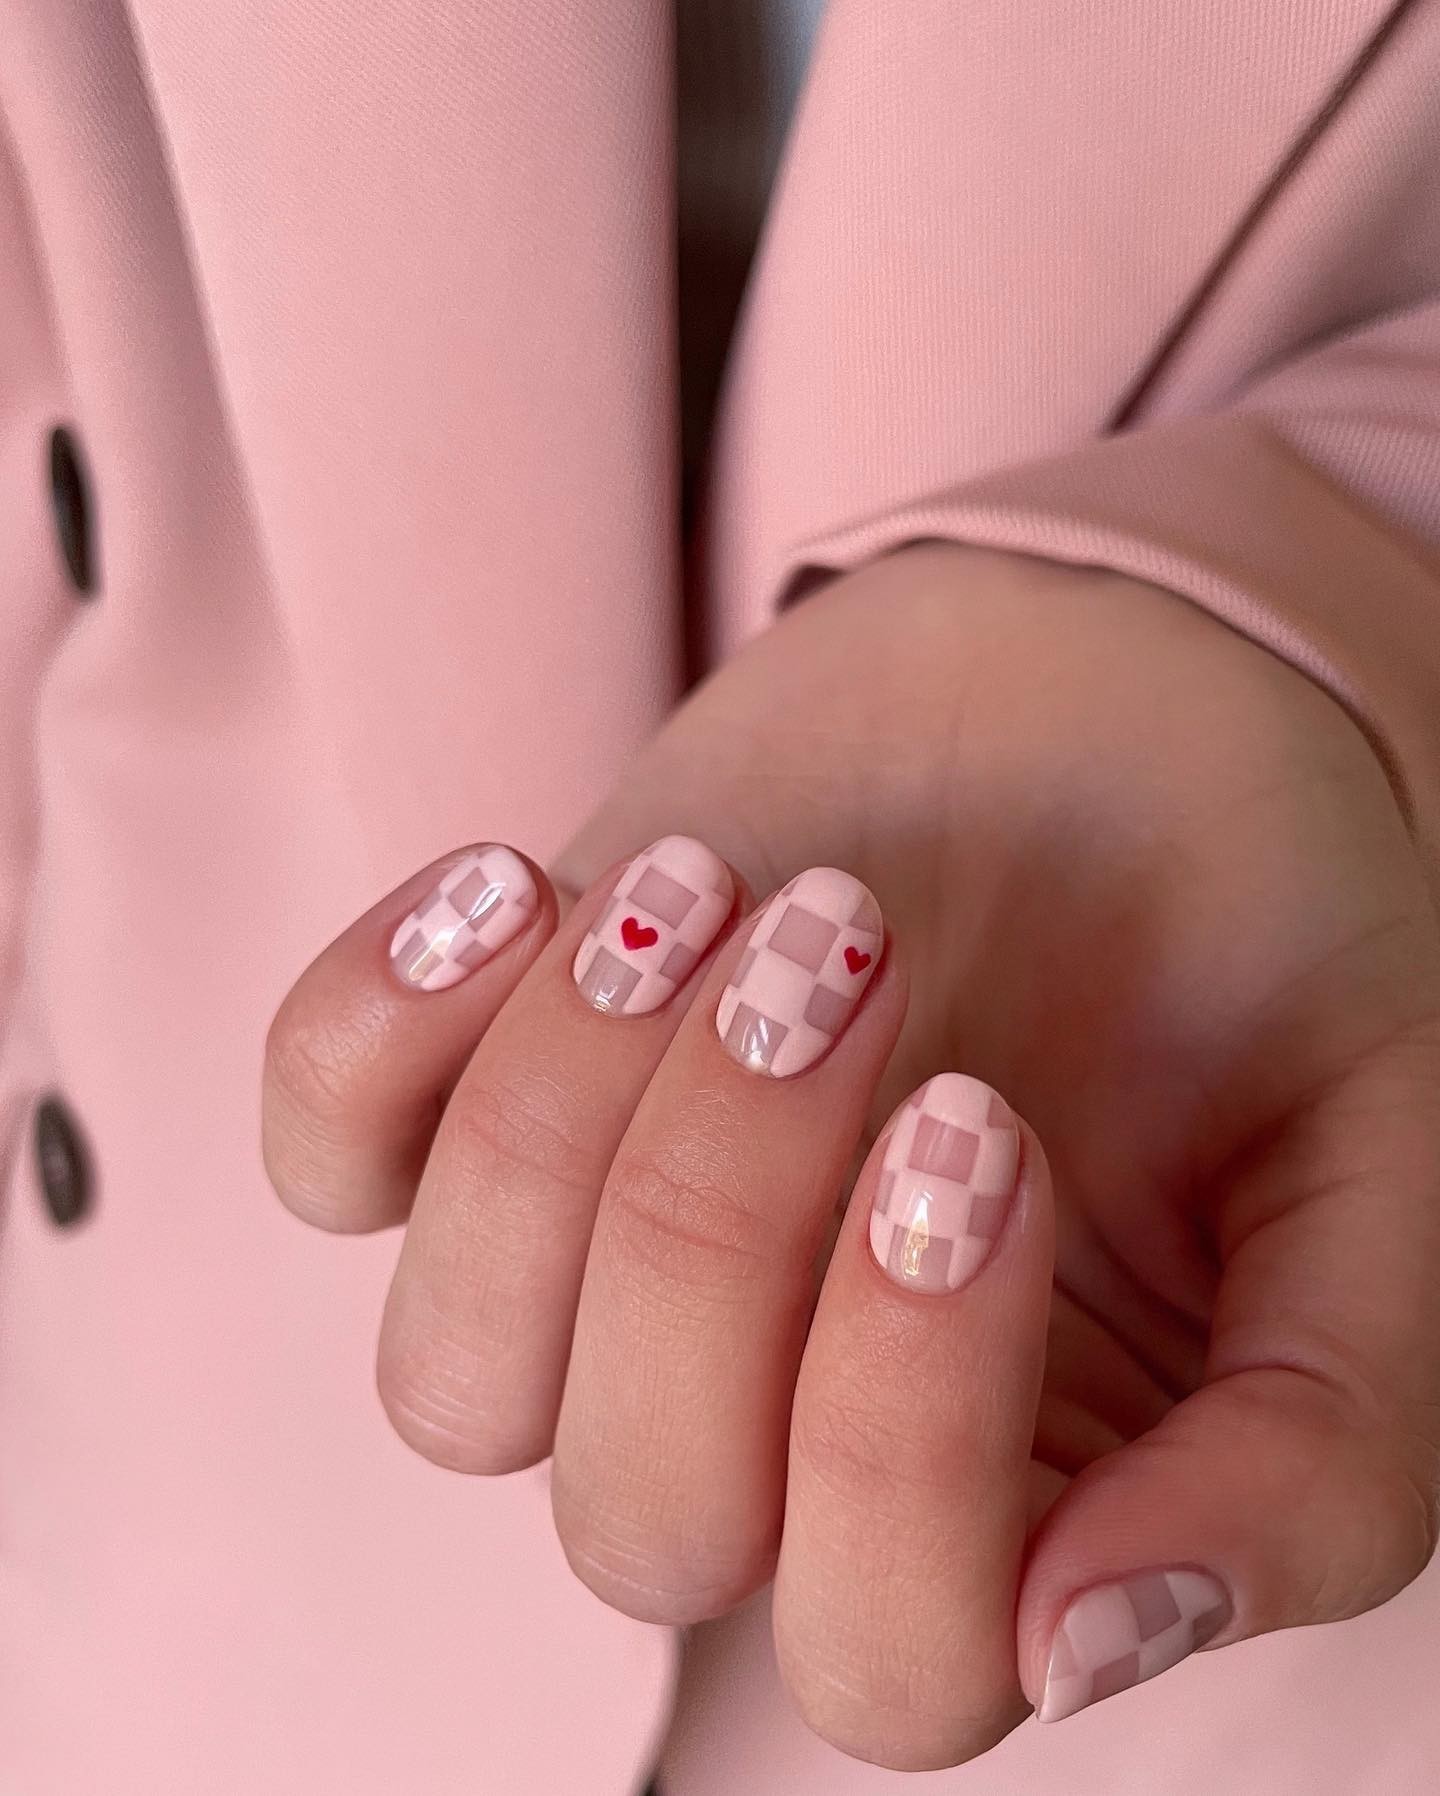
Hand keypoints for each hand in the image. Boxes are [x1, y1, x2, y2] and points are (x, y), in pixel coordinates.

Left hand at [262, 545, 1439, 1768]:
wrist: (1107, 704)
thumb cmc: (1256, 936)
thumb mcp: (1380, 1172)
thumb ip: (1321, 1440)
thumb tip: (1086, 1637)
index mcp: (1008, 1492)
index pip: (892, 1655)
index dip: (901, 1426)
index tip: (985, 1125)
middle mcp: (779, 1429)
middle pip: (643, 1515)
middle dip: (721, 1216)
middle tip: (856, 942)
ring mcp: (605, 1279)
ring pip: (454, 1378)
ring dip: (564, 1112)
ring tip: (723, 886)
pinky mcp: (485, 1104)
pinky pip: (325, 1150)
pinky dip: (377, 1023)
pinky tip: (528, 883)